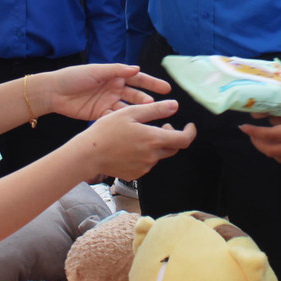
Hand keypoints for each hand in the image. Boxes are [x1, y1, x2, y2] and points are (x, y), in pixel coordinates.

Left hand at [39, 64, 170, 120]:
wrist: (54, 92)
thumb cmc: (73, 76)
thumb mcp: (96, 71)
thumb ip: (116, 70)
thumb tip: (136, 69)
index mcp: (114, 76)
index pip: (137, 79)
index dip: (152, 83)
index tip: (166, 89)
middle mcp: (113, 89)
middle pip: (135, 95)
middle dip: (148, 100)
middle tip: (160, 106)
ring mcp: (108, 102)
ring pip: (128, 108)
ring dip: (138, 112)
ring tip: (149, 115)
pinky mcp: (100, 114)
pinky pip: (115, 118)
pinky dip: (124, 121)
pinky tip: (133, 126)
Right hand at [74, 101, 194, 180]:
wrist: (89, 154)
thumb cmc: (106, 131)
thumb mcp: (130, 113)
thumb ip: (155, 110)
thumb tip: (175, 106)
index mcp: (153, 139)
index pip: (184, 140)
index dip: (190, 133)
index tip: (189, 126)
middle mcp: (152, 156)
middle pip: (173, 148)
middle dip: (171, 136)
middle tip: (159, 125)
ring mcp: (145, 167)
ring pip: (159, 155)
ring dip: (156, 145)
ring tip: (138, 135)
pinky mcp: (136, 174)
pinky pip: (147, 163)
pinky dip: (145, 154)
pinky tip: (130, 147)